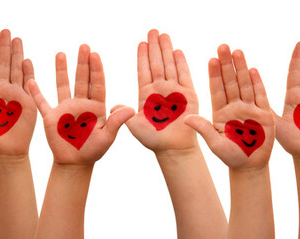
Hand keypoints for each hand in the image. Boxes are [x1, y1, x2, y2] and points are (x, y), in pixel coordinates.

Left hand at [0, 29, 36, 155]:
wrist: (5, 152)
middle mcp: (1, 90)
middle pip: (3, 63)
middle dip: (4, 47)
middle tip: (6, 30)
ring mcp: (15, 94)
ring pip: (16, 69)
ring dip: (16, 54)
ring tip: (17, 38)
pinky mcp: (28, 102)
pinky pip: (28, 83)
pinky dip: (28, 72)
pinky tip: (27, 59)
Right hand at [27, 44, 134, 164]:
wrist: (75, 164)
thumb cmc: (92, 151)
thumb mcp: (107, 137)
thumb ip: (117, 122)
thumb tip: (130, 108)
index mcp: (96, 107)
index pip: (97, 84)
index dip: (96, 69)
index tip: (95, 54)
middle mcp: (81, 104)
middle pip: (81, 79)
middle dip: (82, 63)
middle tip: (84, 46)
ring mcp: (65, 108)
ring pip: (63, 85)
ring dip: (62, 70)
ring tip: (61, 53)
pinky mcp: (51, 117)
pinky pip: (42, 102)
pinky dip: (36, 92)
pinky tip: (31, 80)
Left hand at [126, 29, 199, 151]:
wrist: (173, 148)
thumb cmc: (153, 139)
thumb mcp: (134, 126)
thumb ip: (123, 115)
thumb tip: (111, 105)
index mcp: (146, 94)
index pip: (143, 71)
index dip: (142, 57)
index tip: (141, 42)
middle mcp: (160, 89)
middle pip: (156, 63)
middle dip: (154, 47)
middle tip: (152, 30)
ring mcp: (174, 91)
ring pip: (169, 65)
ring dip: (166, 50)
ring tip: (163, 34)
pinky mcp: (188, 95)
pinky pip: (184, 75)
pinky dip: (181, 63)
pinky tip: (177, 51)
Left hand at [185, 44, 275, 168]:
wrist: (250, 166)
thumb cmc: (230, 156)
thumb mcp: (214, 143)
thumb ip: (203, 129)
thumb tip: (186, 118)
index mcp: (220, 112)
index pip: (217, 89)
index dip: (214, 74)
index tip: (211, 59)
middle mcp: (234, 107)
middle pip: (230, 82)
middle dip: (227, 64)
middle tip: (222, 46)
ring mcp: (249, 109)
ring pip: (244, 84)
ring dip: (241, 68)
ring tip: (237, 51)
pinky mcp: (263, 114)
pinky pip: (260, 95)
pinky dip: (257, 83)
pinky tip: (253, 69)